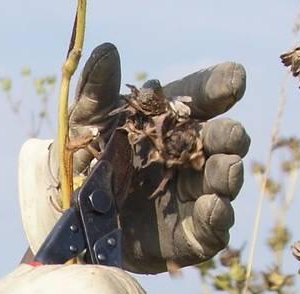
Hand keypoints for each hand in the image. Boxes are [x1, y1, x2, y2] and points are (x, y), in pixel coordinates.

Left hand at [18, 43, 249, 272]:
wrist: (67, 221)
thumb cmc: (82, 161)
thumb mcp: (83, 123)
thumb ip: (96, 88)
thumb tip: (108, 51)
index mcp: (174, 120)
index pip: (204, 96)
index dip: (221, 86)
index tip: (233, 81)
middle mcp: (192, 154)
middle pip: (224, 138)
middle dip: (229, 136)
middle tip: (228, 137)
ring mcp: (194, 194)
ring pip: (225, 181)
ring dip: (228, 175)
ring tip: (225, 170)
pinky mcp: (190, 236)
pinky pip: (213, 228)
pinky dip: (217, 218)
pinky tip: (214, 208)